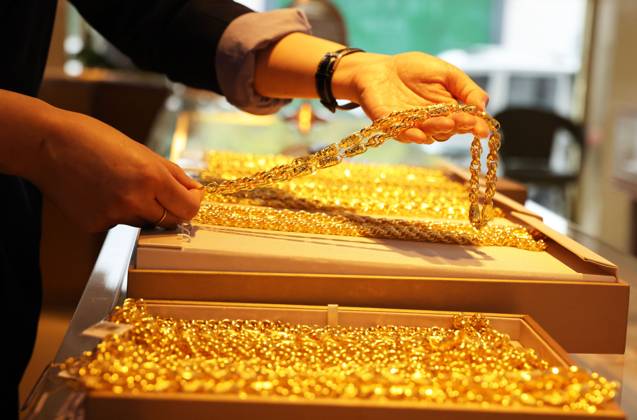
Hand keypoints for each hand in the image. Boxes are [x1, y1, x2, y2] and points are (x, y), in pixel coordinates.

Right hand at [33, 107, 202, 231]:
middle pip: (170, 221)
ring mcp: (114, 216)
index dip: (193, 203)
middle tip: (159, 192)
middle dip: (171, 208)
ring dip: (142, 209)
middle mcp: (134, 200)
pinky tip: (101, 192)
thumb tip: (194, 191)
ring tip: (120, 185)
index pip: (188, 208)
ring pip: (144, 222)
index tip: (190, 196)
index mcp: (150, 177)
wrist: (47, 145)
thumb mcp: (142, 150)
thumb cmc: (94, 140)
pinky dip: (117, 212)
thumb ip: (172, 174)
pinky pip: (119, 224)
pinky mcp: (96, 226)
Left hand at [335, 51, 489, 143]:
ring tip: (445, 122)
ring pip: (428, 135)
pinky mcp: (391, 127)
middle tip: (463, 120)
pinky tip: (419, 134)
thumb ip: (465, 88)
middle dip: (457, 126)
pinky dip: (411, 135)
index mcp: (448, 110)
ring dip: (437, 129)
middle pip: (449, 131)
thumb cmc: (413, 69)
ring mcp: (413, 127)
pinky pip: (402, 134)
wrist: (379, 69)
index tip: (483, 129)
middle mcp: (432, 123)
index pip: (465, 122)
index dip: (475, 126)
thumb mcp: (445, 72)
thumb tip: (483, 106)